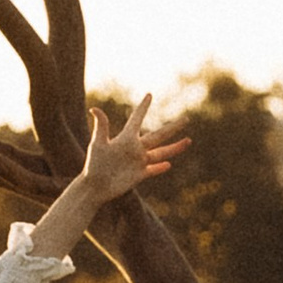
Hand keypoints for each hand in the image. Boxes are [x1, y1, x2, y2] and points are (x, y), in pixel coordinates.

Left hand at [75, 93, 191, 207]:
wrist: (94, 187)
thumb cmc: (93, 164)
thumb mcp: (97, 144)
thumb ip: (101, 127)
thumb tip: (94, 108)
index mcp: (126, 138)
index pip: (137, 119)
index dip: (143, 107)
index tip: (149, 95)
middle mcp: (135, 148)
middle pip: (158, 135)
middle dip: (173, 128)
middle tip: (186, 119)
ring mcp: (138, 162)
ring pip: (161, 152)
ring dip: (175, 147)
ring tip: (188, 140)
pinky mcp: (139, 175)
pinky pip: (153, 169)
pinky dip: (160, 167)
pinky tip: (169, 164)